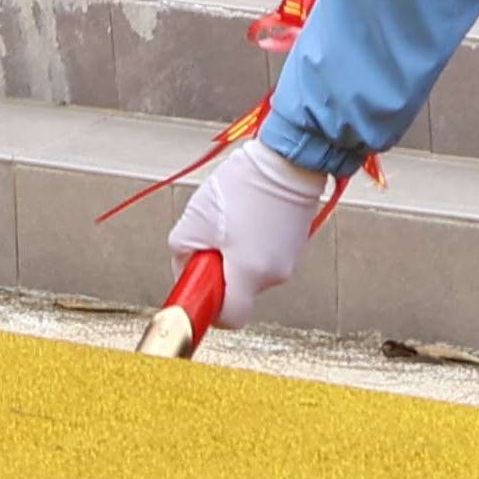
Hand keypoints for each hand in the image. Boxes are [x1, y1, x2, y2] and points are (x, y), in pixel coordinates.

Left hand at [171, 134, 341, 307]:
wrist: (287, 161)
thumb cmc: (243, 186)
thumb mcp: (195, 220)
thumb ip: (183, 253)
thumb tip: (186, 269)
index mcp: (249, 274)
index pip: (229, 318)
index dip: (210, 309)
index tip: (199, 292)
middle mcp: (273, 275)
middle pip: (237, 290)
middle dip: (218, 269)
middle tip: (210, 240)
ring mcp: (289, 262)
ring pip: (250, 270)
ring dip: (235, 252)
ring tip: (232, 219)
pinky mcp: (295, 246)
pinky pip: (264, 254)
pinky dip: (252, 242)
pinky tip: (248, 214)